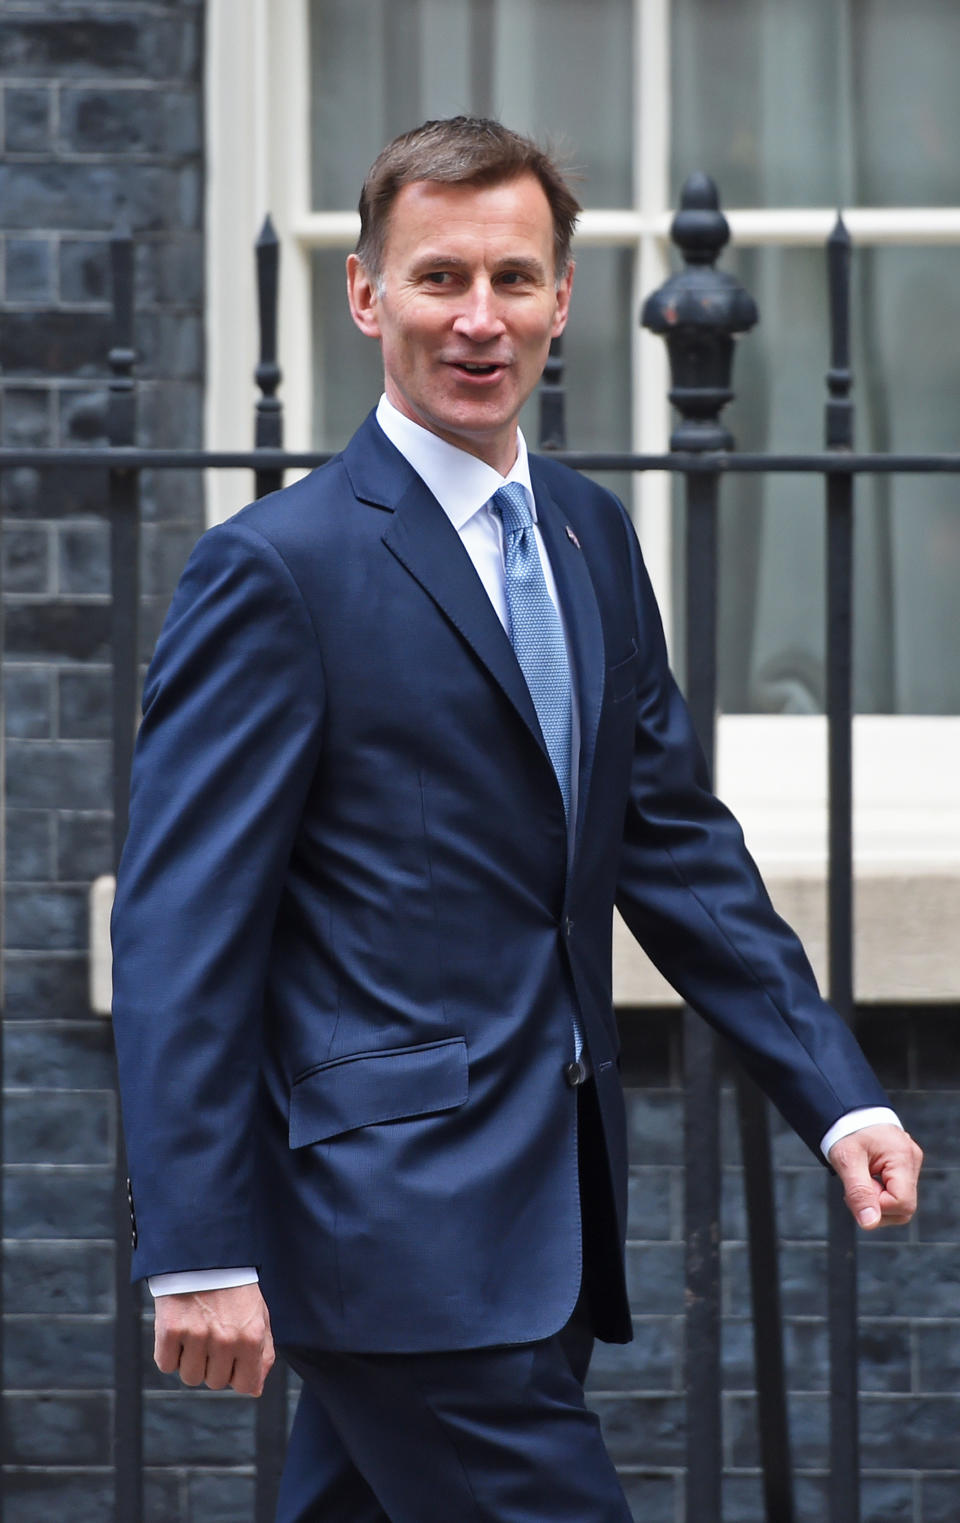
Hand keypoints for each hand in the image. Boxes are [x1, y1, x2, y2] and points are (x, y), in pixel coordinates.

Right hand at [153, 1283, 274, 1394]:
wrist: (203, 1252)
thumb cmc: (234, 1286)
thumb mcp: (259, 1314)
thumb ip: (262, 1353)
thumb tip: (255, 1389)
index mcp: (251, 1337)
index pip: (246, 1386)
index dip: (238, 1375)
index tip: (233, 1358)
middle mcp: (225, 1340)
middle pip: (215, 1382)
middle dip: (214, 1364)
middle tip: (213, 1335)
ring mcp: (197, 1336)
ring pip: (190, 1377)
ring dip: (192, 1360)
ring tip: (196, 1330)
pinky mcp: (170, 1330)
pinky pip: (166, 1364)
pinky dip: (170, 1352)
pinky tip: (180, 1329)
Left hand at [828, 1123, 922, 1229]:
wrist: (847, 1112)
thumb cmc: (847, 1129)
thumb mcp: (846, 1160)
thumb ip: (858, 1192)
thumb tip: (869, 1222)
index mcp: (903, 1158)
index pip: (902, 1203)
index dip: (877, 1205)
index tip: (858, 1188)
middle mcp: (912, 1161)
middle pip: (903, 1207)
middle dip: (876, 1205)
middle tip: (856, 1185)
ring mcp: (909, 1164)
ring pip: (898, 1203)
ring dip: (876, 1199)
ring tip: (860, 1179)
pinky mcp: (903, 1167)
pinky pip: (894, 1192)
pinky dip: (878, 1192)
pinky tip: (866, 1178)